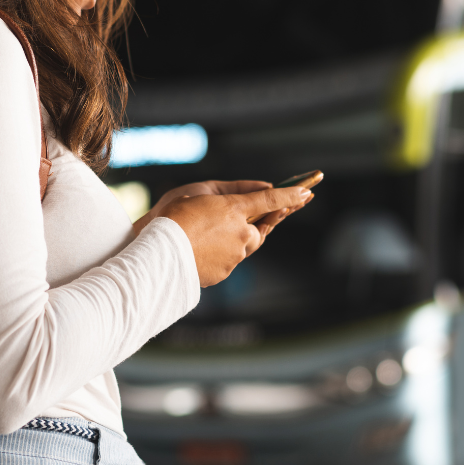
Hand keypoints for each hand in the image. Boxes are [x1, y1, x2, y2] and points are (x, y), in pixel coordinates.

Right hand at [140, 186, 313, 286]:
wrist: (156, 255)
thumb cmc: (172, 219)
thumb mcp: (198, 194)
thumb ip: (229, 194)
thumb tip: (251, 196)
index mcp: (234, 209)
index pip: (271, 200)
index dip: (291, 196)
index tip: (307, 192)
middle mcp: (241, 234)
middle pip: (258, 230)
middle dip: (253, 226)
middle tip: (239, 222)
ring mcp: (235, 255)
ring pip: (242, 246)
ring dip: (230, 241)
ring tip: (203, 236)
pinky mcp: (225, 272)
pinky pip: (228, 260)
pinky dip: (218, 255)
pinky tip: (198, 250)